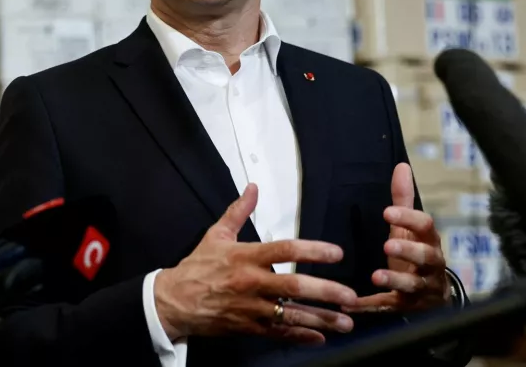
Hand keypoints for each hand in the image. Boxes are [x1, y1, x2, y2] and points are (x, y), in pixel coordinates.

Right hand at [154, 183, 358, 345]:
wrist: (174, 301)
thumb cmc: (197, 267)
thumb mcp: (216, 235)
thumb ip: (239, 211)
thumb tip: (253, 188)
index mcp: (245, 257)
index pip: (284, 250)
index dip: (312, 251)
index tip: (336, 253)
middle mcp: (250, 282)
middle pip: (293, 287)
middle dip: (326, 291)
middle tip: (351, 296)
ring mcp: (250, 307)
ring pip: (290, 315)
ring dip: (321, 319)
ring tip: (346, 322)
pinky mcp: (247, 327)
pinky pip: (278, 333)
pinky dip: (300, 336)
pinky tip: (320, 337)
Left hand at [344, 163, 450, 313]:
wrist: (432, 298)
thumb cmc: (416, 256)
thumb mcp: (410, 228)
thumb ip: (404, 200)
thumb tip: (401, 166)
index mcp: (429, 242)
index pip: (426, 226)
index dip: (409, 219)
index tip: (387, 211)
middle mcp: (431, 266)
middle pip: (426, 258)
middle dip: (409, 251)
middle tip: (388, 245)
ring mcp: (422, 290)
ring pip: (413, 287)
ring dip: (395, 281)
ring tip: (376, 276)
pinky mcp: (408, 309)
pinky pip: (389, 308)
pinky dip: (370, 306)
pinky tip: (350, 304)